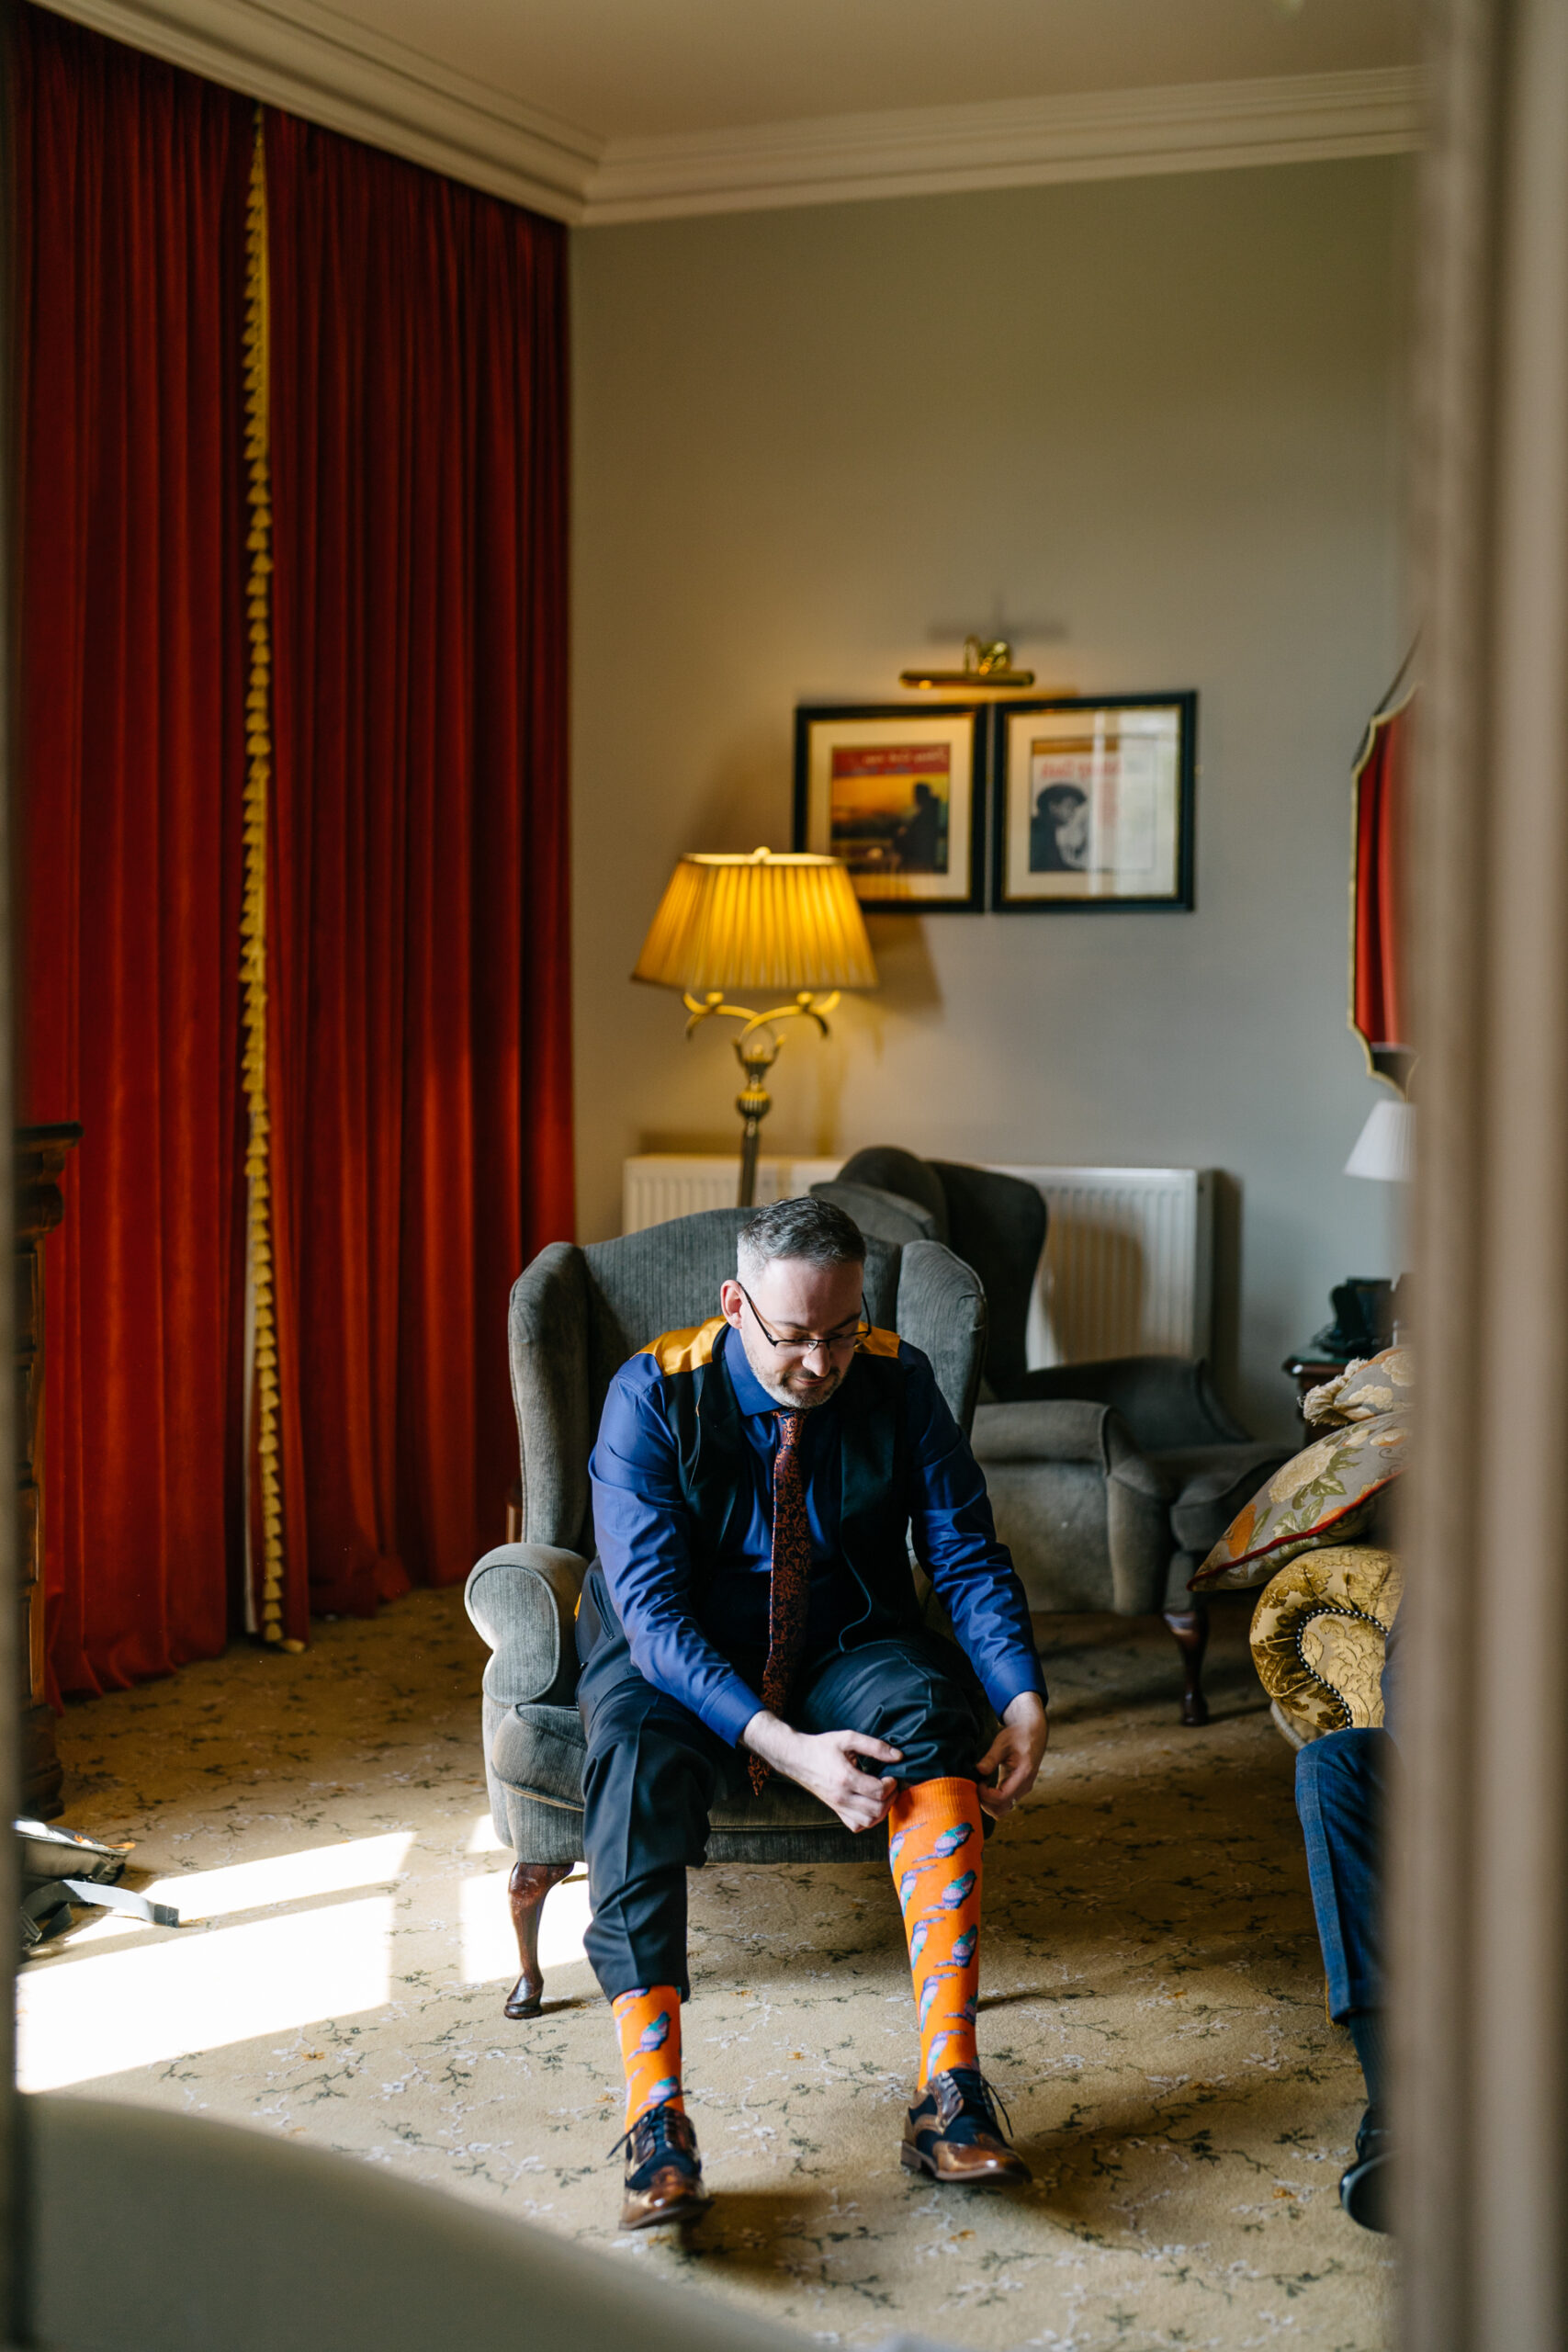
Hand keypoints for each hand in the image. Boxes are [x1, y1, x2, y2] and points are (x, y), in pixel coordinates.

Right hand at [742, 1713, 901, 1831]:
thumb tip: (898, 1756)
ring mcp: (838, 1806)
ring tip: (884, 1795)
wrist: (797, 1758)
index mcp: (845, 1778)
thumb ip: (875, 1746)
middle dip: (891, 1798)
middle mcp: (842, 1797)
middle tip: (891, 1785)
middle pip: (877, 1810)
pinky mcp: (836, 1810)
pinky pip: (856, 1825)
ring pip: (869, 1822)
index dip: (892, 1785)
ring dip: (883, 1810)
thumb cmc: (822, 1747)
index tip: (892, 1775)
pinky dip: (869, 1820)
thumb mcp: (848, 1738)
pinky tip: (871, 1805)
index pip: (878, 1791)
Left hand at [976, 1692, 1048, 1817]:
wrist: (1033, 1731)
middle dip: (985, 1802)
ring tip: (979, 1786)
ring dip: (989, 1803)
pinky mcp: (1018, 1788)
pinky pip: (1005, 1802)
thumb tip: (978, 1770)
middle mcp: (1025, 1786)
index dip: (986, 1795)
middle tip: (975, 1786)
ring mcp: (1023, 1789)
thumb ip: (991, 1758)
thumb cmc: (1018, 1735)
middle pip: (1002, 1808)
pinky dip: (993, 1800)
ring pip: (1004, 1809)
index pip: (1002, 1797)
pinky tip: (985, 1786)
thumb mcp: (1002, 1743)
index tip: (977, 1783)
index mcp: (1023, 1775)